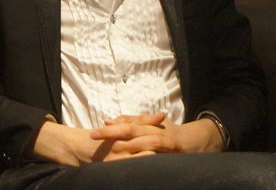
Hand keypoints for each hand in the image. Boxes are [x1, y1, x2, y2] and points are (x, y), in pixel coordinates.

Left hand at [93, 113, 223, 153]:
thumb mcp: (149, 124)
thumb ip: (130, 121)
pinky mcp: (167, 155)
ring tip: (108, 155)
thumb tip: (108, 121)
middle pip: (130, 131)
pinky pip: (153, 157)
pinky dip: (142, 159)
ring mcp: (160, 144)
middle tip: (93, 137)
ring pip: (142, 144)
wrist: (194, 141)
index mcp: (146, 126)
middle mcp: (152, 132)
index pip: (125, 125)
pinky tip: (130, 164)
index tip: (93, 132)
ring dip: (125, 148)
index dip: (110, 129)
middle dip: (111, 135)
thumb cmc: (167, 131)